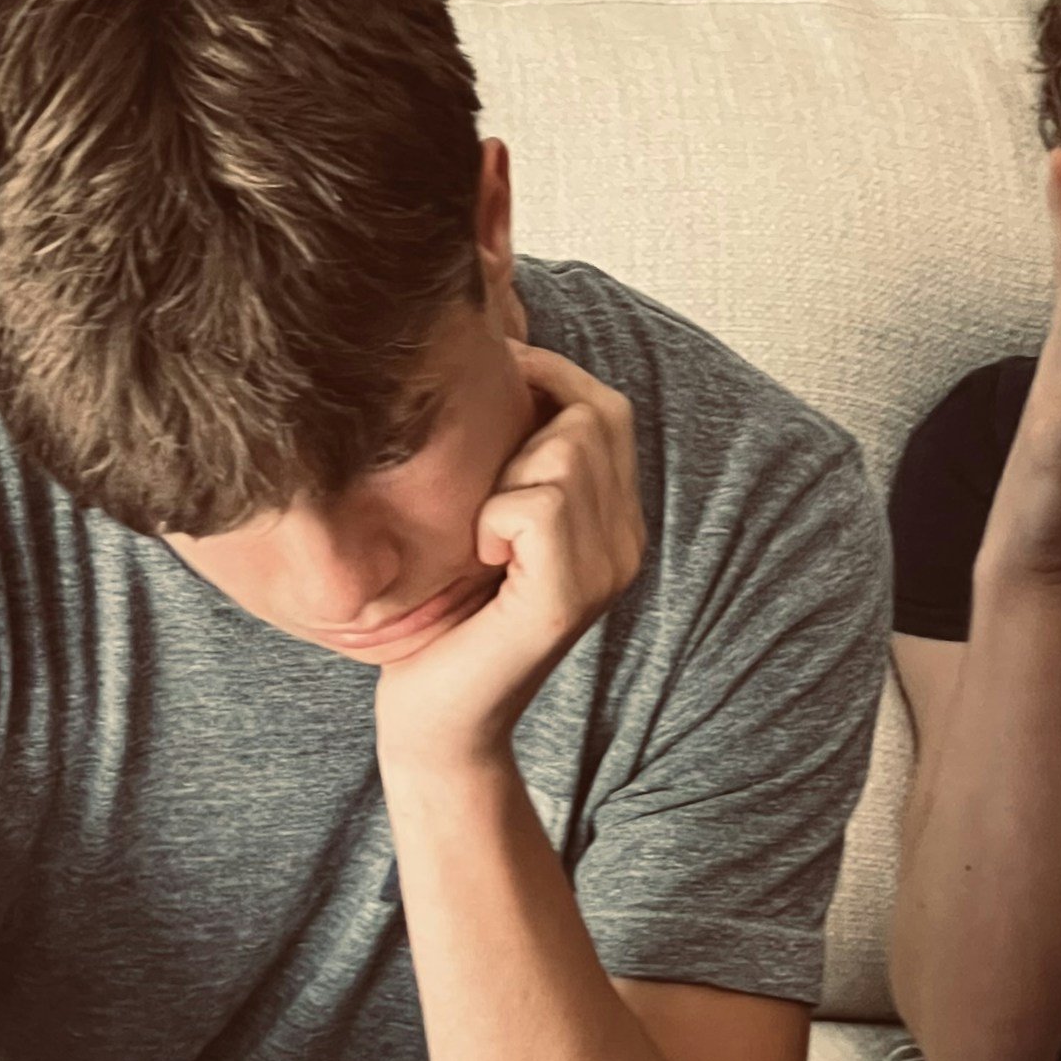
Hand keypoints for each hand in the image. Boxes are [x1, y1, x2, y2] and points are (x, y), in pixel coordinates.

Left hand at [372, 341, 646, 767]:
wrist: (433, 718)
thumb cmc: (441, 611)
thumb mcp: (478, 511)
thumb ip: (507, 447)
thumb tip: (492, 342)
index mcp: (612, 518)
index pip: (604, 404)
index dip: (543, 383)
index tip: (482, 407)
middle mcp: (627, 543)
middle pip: (592, 415)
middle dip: (522, 431)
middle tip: (480, 498)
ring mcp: (606, 573)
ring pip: (567, 452)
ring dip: (503, 478)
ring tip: (481, 535)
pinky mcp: (567, 602)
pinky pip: (538, 508)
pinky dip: (494, 519)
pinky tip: (480, 559)